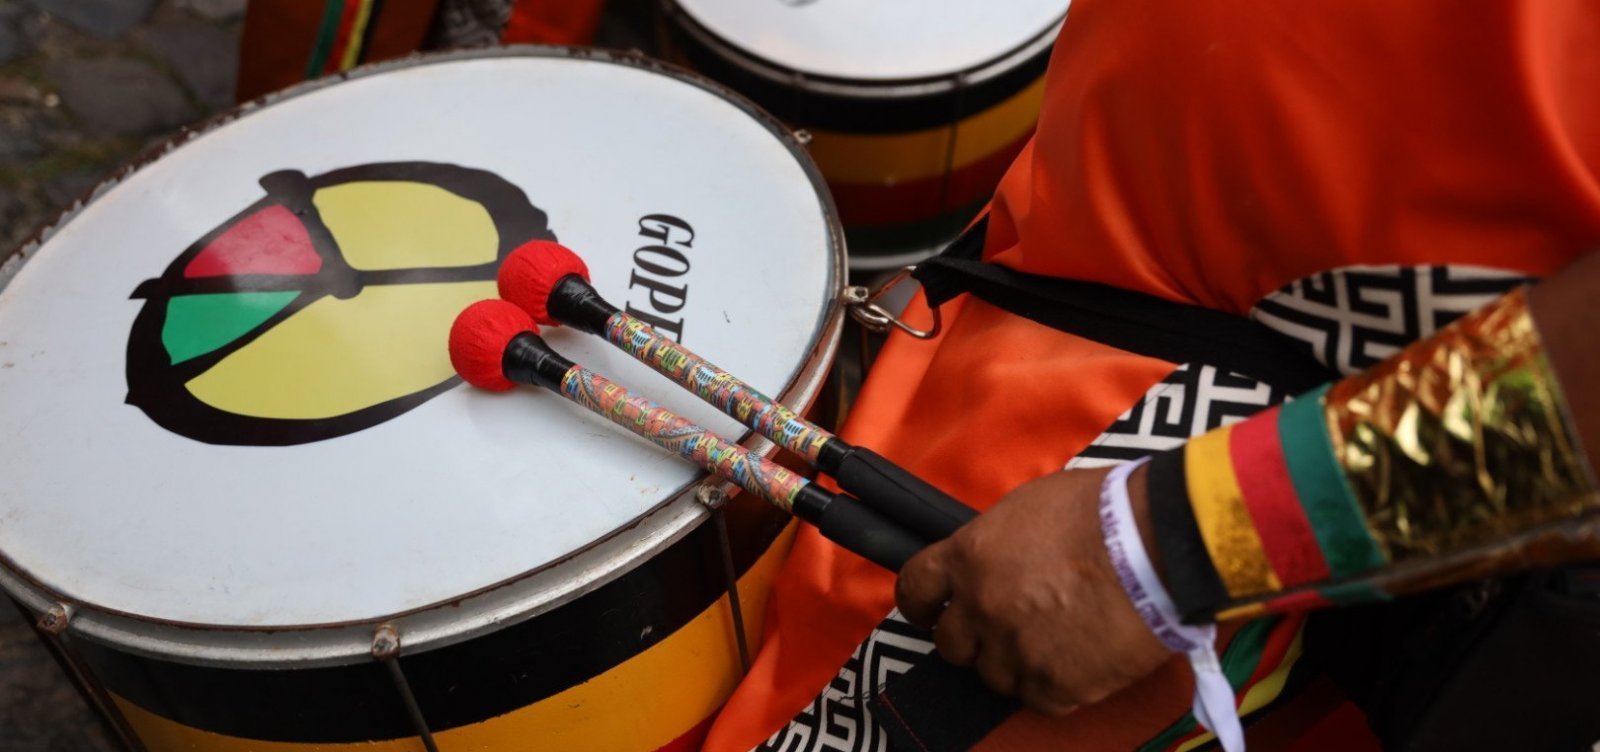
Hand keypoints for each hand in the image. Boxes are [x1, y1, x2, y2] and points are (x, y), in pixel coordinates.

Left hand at [895, 466, 1170, 714]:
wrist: (1160, 545)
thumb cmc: (1102, 510)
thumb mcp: (1029, 507)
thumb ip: (994, 542)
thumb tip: (989, 561)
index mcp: (969, 556)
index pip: (914, 589)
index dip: (920, 604)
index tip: (928, 611)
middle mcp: (982, 607)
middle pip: (951, 643)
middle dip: (972, 636)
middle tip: (1004, 626)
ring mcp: (1017, 650)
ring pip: (994, 676)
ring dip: (1015, 662)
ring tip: (1053, 640)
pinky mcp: (1057, 684)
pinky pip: (1038, 698)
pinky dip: (1054, 685)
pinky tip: (1077, 660)